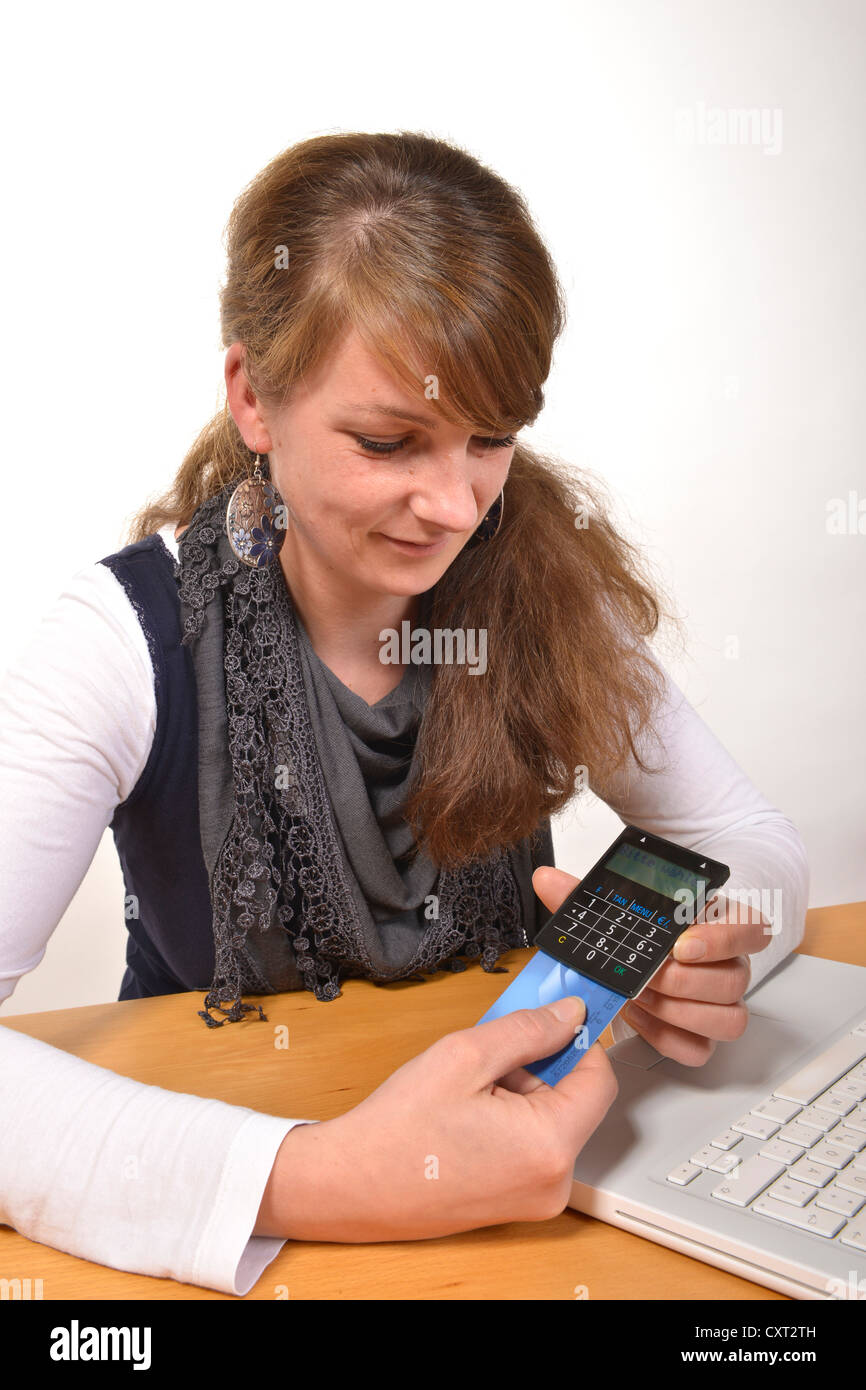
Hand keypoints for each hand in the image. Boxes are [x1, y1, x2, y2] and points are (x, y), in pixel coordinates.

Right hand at [255, 870, 618, 1241]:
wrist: (352, 1185)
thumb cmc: (399, 1129)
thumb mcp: (465, 1056)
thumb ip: (528, 1030)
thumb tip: (570, 1014)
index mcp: (549, 1145)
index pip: (600, 1078)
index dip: (579, 1039)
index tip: (559, 1014)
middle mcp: (554, 1181)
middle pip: (575, 1099)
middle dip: (540, 1065)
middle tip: (492, 1049)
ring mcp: (536, 1197)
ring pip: (553, 1120)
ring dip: (523, 1090)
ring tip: (470, 1086)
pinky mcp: (517, 1203)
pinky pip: (534, 1144)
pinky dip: (513, 1117)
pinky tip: (469, 1110)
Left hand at [532, 866, 770, 1066]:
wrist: (642, 955)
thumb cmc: (642, 928)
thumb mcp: (617, 905)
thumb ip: (585, 893)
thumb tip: (546, 879)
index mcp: (720, 924)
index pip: (752, 928)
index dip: (724, 939)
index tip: (681, 943)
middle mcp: (729, 965)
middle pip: (735, 980)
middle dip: (684, 982)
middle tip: (647, 976)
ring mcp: (720, 1003)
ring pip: (728, 1019)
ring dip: (679, 1012)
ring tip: (641, 997)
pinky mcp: (703, 1036)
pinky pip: (701, 1050)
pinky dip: (668, 1038)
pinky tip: (639, 1019)